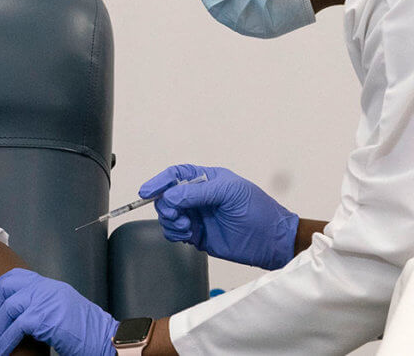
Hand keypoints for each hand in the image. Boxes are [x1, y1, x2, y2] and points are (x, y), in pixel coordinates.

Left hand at [0, 268, 118, 355]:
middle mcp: (47, 288)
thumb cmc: (87, 333)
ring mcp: (47, 300)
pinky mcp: (46, 317)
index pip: (16, 277)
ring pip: (8, 307)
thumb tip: (17, 319)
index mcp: (50, 286)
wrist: (107, 339)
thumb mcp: (61, 312)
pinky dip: (4, 340)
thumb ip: (41, 308)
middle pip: (8, 286)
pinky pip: (16, 326)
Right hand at [140, 164, 298, 269]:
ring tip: (185, 227)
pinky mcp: (197, 234)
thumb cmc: (257, 211)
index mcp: (207, 180)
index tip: (146, 191)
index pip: (175, 175)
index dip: (159, 182)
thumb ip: (198, 192)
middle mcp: (198, 197)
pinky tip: (187, 235)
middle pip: (167, 196)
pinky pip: (174, 232)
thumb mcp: (229, 193)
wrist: (271, 241)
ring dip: (170, 221)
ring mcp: (197, 216)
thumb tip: (170, 196)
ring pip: (168, 215)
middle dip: (165, 205)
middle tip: (176, 215)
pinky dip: (174, 233)